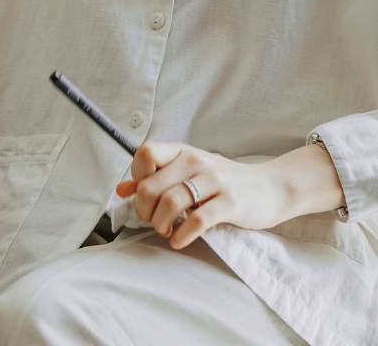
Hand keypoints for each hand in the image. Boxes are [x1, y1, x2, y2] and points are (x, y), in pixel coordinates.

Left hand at [116, 139, 344, 249]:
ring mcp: (213, 181)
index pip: (144, 154)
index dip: (136, 176)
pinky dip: (182, 235)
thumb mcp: (189, 172)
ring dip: (160, 224)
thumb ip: (156, 178)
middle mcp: (195, 161)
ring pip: (170, 202)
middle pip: (151, 184)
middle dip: (144, 209)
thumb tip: (122, 189)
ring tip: (165, 231)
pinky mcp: (229, 203)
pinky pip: (197, 220)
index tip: (144, 194)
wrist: (270, 187)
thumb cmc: (224, 180)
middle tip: (152, 220)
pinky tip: (178, 241)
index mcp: (182, 152)